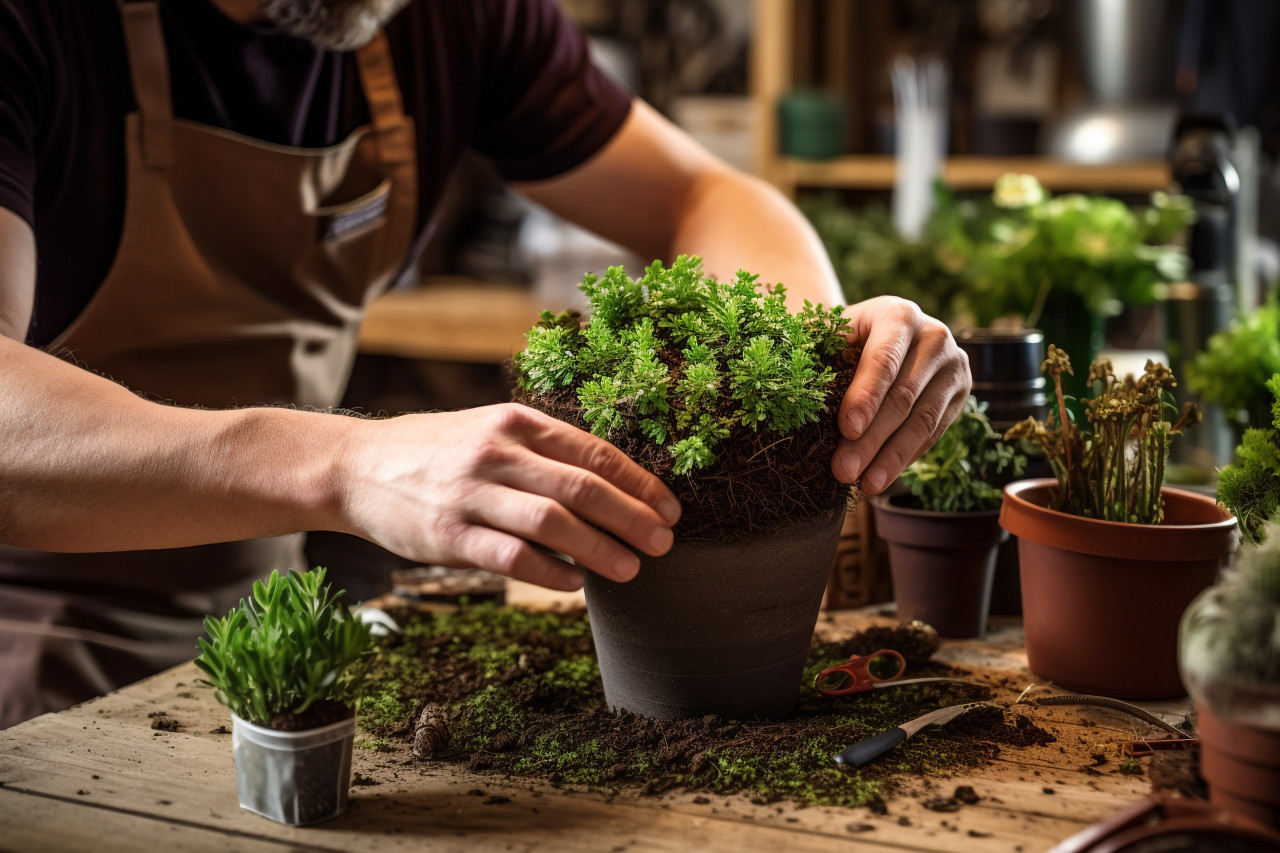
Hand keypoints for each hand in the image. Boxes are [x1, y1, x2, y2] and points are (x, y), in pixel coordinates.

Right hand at [335, 404, 680, 590]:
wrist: (356, 466)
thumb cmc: (438, 452)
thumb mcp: (491, 429)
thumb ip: (543, 451)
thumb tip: (612, 486)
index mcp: (516, 422)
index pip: (594, 453)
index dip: (640, 483)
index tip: (670, 509)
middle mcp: (497, 452)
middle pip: (583, 488)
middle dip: (633, 518)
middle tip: (664, 542)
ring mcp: (471, 493)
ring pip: (553, 522)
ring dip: (601, 548)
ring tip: (631, 568)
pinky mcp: (447, 534)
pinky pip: (510, 556)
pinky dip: (550, 571)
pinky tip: (576, 583)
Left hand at [831, 297, 970, 491]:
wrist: (886, 332)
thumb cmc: (847, 337)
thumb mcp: (833, 335)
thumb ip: (823, 358)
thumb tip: (799, 398)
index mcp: (899, 315)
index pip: (884, 360)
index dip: (865, 396)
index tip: (846, 429)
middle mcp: (935, 336)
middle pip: (903, 396)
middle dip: (872, 439)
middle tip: (844, 471)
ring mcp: (954, 365)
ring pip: (924, 420)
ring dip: (892, 457)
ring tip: (866, 485)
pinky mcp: (961, 393)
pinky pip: (934, 432)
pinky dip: (906, 457)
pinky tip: (882, 477)